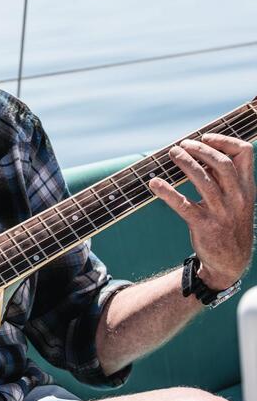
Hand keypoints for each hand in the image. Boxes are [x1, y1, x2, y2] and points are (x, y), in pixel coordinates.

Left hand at [149, 133, 254, 289]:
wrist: (230, 262)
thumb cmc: (229, 224)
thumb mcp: (235, 199)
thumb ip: (223, 178)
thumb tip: (200, 151)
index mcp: (247, 188)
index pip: (244, 154)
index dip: (224, 141)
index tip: (205, 137)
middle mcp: (238, 198)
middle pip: (222, 164)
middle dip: (201, 150)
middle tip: (182, 145)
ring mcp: (221, 212)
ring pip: (203, 181)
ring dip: (185, 163)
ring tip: (171, 153)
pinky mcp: (204, 226)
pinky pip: (183, 205)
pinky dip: (167, 192)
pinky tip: (154, 183)